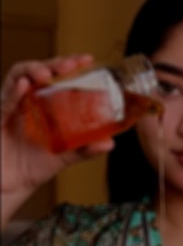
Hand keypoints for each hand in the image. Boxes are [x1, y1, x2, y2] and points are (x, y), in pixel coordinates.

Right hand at [1, 55, 113, 228]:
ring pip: (17, 78)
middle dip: (54, 63)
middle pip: (38, 72)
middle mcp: (27, 101)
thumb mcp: (64, 155)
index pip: (56, 76)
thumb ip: (85, 149)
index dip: (70, 65)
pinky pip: (4, 102)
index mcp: (44, 104)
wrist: (10, 185)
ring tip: (46, 73)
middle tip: (70, 65)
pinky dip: (14, 93)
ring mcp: (10, 107)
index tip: (87, 60)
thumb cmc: (32, 166)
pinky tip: (25, 86)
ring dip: (32, 70)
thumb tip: (109, 142)